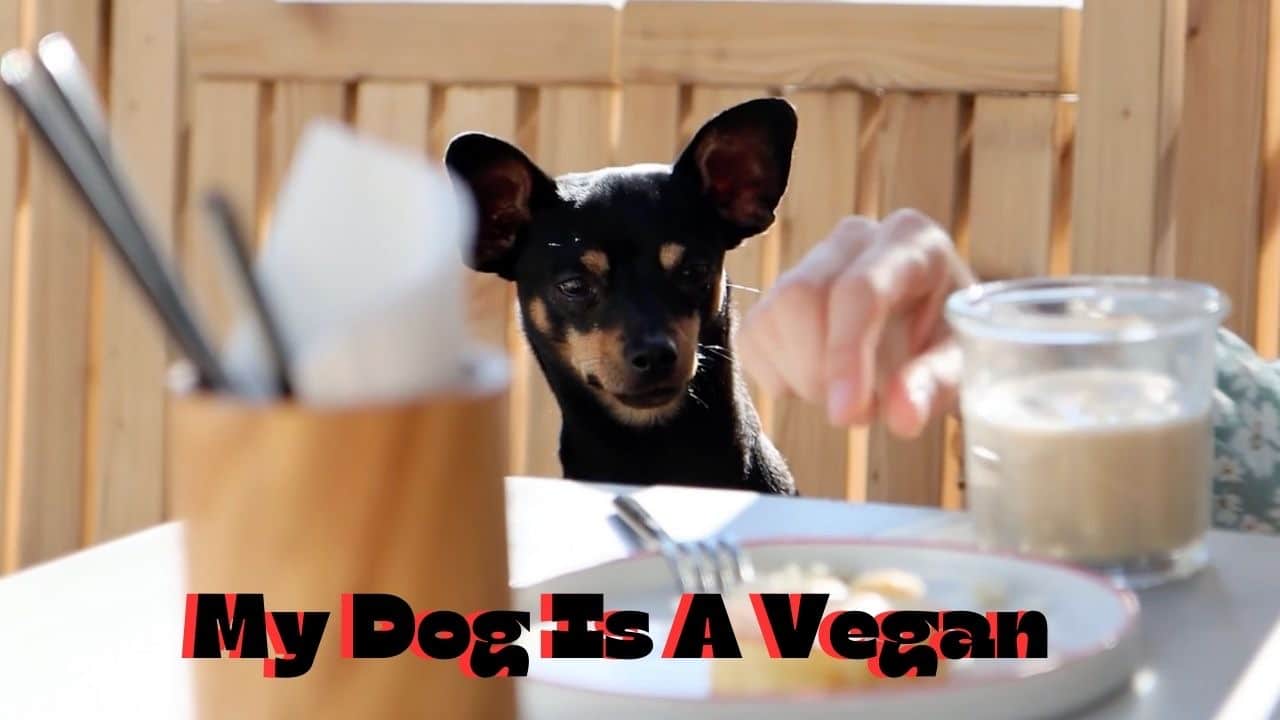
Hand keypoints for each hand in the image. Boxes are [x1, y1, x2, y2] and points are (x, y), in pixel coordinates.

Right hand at [738, 209, 975, 436]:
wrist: (926, 335)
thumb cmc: (947, 343)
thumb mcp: (960, 366)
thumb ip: (934, 386)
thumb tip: (902, 416)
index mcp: (911, 241)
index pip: (860, 288)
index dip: (845, 353)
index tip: (845, 413)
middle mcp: (856, 237)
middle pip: (802, 296)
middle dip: (821, 369)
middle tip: (858, 411)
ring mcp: (809, 260)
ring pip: (773, 314)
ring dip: (803, 376)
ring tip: (846, 394)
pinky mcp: (774, 292)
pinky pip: (752, 337)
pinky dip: (780, 377)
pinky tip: (818, 381)